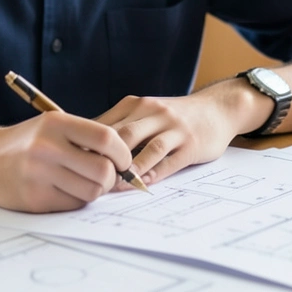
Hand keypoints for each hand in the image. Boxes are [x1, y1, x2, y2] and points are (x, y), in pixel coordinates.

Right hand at [0, 111, 133, 212]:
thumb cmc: (27, 143)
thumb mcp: (52, 126)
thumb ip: (85, 139)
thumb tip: (126, 163)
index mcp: (56, 123)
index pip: (106, 138)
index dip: (122, 153)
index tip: (122, 161)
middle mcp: (47, 147)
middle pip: (103, 170)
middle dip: (111, 177)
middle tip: (106, 177)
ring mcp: (39, 174)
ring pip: (92, 191)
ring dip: (94, 190)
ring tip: (82, 182)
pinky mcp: (35, 198)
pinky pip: (73, 205)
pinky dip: (75, 200)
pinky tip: (63, 190)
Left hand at [97, 81, 258, 185]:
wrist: (217, 108)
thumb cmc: (174, 116)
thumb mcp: (146, 111)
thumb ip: (121, 125)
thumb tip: (85, 147)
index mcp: (137, 105)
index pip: (107, 124)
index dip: (89, 145)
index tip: (74, 163)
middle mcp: (155, 112)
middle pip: (124, 135)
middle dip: (106, 158)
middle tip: (90, 179)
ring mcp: (175, 128)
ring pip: (148, 148)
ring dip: (130, 169)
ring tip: (114, 186)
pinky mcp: (191, 144)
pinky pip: (170, 161)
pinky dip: (154, 173)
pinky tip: (142, 185)